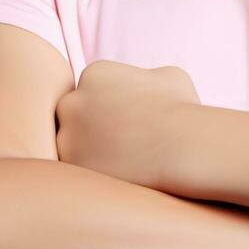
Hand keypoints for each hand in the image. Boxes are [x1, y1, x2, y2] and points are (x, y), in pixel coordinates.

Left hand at [55, 59, 202, 189]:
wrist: (180, 145)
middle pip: (72, 115)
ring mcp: (67, 134)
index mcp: (93, 74)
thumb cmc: (182, 109)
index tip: (124, 121)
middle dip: (89, 128)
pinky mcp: (70, 164)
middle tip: (117, 144)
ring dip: (87, 152)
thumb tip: (148, 84)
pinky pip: (76, 168)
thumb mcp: (170, 77)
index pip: (89, 90)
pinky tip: (116, 174)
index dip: (105, 107)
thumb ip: (149, 77)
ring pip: (70, 143)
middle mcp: (72, 100)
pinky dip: (92, 173)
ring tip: (119, 162)